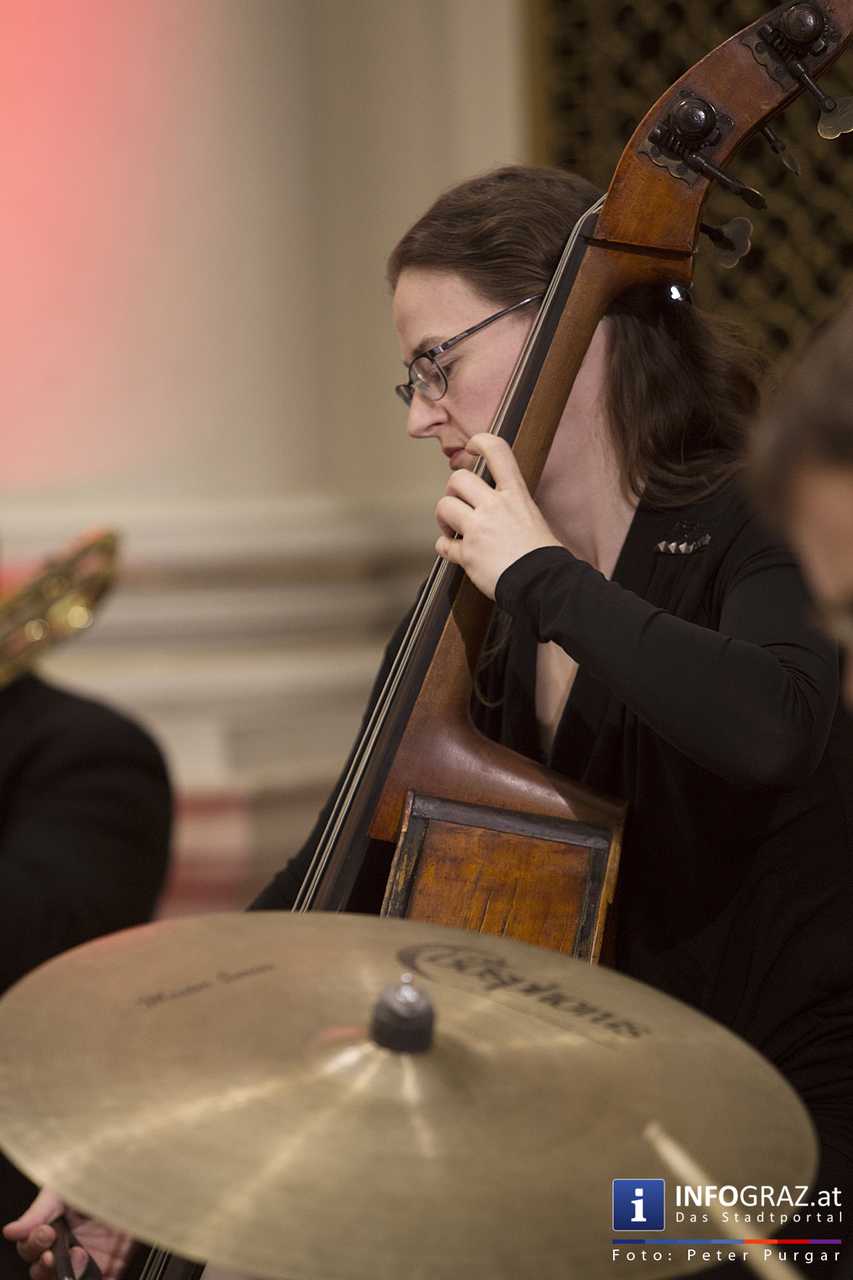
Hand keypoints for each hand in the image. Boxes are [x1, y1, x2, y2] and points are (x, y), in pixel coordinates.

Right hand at [3, 1187, 132, 1279]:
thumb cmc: (102, 1173)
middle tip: (53, 1254)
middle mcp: (68, 1243)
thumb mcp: (68, 1185)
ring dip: (67, 1274)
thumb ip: (40, 1210)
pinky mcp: (112, 1265)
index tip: (45, 1233)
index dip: (33, 1244)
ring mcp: (90, 1256)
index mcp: (54, 1223)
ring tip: (80, 1256)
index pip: (31, 1246)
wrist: (139, 1175)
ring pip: (65, 1279)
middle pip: (42, 1269)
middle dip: (44, 1265)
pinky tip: (96, 1275)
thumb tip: (10, 1231)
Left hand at [434, 433, 560, 598]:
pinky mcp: (468, 554)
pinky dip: (445, 548)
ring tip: (451, 529)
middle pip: (458, 479)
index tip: (472, 447)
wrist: (544, 583)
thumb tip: (495, 504)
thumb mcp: (533, 517)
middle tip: (457, 504)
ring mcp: (479, 529)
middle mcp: (494, 506)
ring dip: (443, 517)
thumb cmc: (543, 555)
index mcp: (515, 494)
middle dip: (452, 490)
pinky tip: (454, 551)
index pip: (496, 451)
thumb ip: (511, 506)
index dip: (480, 442)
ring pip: (444, 507)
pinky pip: (443, 545)